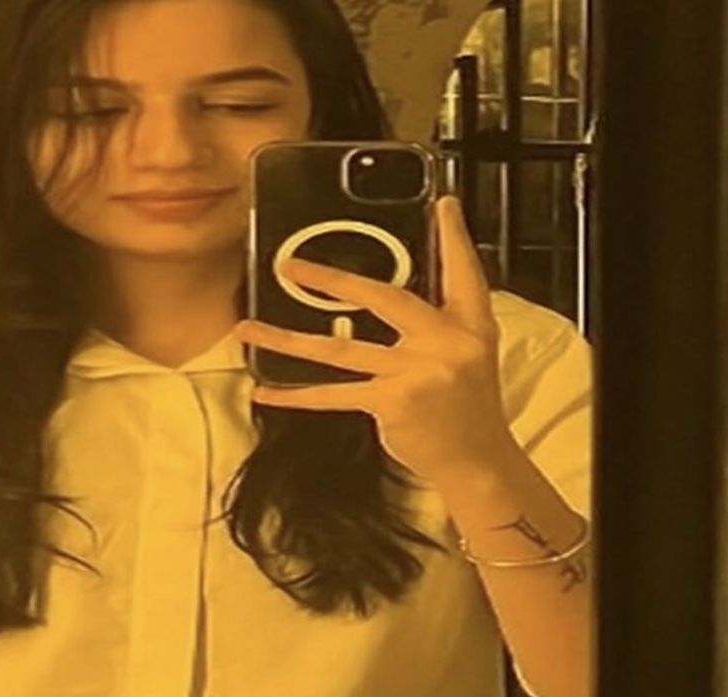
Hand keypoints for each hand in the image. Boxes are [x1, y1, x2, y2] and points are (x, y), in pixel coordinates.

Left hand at [232, 195, 517, 481]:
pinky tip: (266, 391)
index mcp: (470, 324)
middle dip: (333, 280)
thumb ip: (440, 319)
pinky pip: (335, 395)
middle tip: (290, 266)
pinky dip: (297, 395)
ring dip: (289, 340)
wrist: (478, 461)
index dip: (453, 235)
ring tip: (249, 329)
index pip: (463, 270)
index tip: (441, 204)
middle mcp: (446, 342)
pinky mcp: (393, 403)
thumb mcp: (471, 352)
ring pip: (342, 349)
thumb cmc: (468, 406)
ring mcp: (417, 373)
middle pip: (384, 298)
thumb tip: (394, 290)